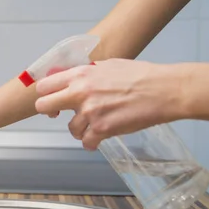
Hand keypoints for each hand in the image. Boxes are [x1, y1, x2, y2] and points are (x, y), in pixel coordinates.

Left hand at [35, 59, 183, 149]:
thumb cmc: (141, 75)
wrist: (164, 90)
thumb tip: (73, 80)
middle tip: (59, 115)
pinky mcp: (102, 129)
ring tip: (93, 125)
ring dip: (80, 129)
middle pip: (44, 106)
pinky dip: (92, 143)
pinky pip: (86, 142)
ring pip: (70, 129)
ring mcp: (90, 112)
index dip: (45, 94)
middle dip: (51, 112)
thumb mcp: (108, 65)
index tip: (52, 99)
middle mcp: (80, 93)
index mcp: (81, 75)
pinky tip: (99, 138)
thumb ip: (87, 74)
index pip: (45, 85)